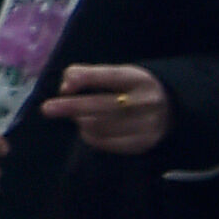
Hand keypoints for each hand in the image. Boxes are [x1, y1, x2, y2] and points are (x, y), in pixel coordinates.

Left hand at [41, 63, 171, 158]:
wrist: (171, 109)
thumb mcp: (117, 74)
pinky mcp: (143, 143)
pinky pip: (107, 143)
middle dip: (71, 107)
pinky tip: (88, 130)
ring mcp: (146, 125)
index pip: (108, 76)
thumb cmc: (131, 89)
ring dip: (81, 122)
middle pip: (102, 105)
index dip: (84, 80)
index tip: (64, 87)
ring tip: (79, 117)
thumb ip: (88, 75)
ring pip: (101, 126)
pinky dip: (91, 137)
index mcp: (137, 78)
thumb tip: (65, 89)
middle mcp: (144, 101)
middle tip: (47, 109)